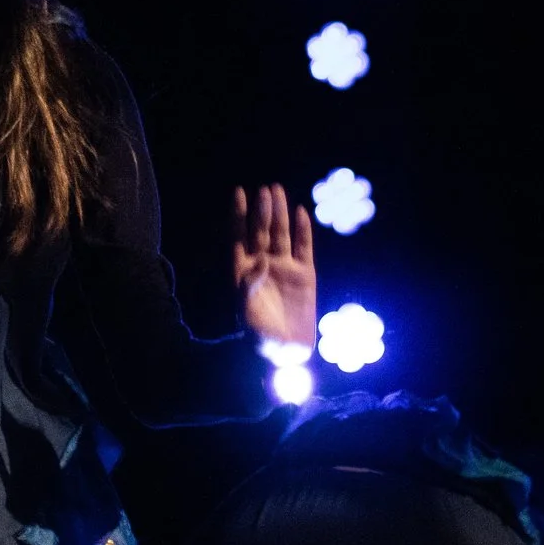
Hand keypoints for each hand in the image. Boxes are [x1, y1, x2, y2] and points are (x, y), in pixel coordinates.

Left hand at [231, 184, 316, 349]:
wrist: (283, 355)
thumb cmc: (258, 336)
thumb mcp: (247, 311)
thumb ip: (250, 285)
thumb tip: (259, 260)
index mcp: (242, 271)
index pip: (238, 236)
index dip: (238, 215)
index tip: (239, 192)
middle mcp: (262, 265)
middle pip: (261, 231)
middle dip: (261, 211)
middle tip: (265, 189)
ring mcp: (284, 268)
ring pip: (281, 234)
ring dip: (280, 214)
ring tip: (278, 191)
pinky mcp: (304, 276)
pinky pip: (303, 248)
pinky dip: (303, 231)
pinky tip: (301, 212)